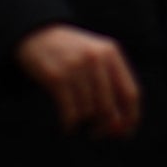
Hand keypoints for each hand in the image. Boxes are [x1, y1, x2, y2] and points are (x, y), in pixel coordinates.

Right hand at [12, 23, 142, 138]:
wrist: (35, 33)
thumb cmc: (69, 53)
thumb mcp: (95, 58)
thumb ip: (110, 86)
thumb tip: (119, 127)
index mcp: (111, 53)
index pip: (131, 94)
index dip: (130, 118)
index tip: (124, 134)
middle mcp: (96, 58)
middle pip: (110, 108)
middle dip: (105, 127)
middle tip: (96, 133)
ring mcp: (76, 66)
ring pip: (89, 112)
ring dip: (84, 124)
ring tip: (77, 120)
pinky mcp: (56, 77)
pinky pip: (71, 113)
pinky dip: (69, 125)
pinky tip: (67, 126)